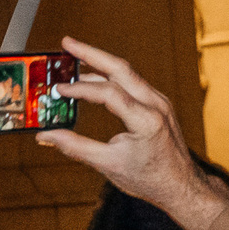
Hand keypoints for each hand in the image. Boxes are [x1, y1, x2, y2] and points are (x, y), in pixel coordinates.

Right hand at [38, 37, 228, 229]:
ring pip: (127, 72)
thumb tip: (47, 136)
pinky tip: (95, 78)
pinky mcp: (158, 104)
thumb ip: (75, 147)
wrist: (181, 186)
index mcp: (146, 120)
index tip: (59, 90)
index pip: (109, 93)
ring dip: (100, 63)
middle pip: (120, 68)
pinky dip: (112, 76)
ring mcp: (159, 101)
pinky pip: (133, 82)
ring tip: (75, 58)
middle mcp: (156, 105)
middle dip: (91, 53)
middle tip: (67, 43)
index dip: (81, 89)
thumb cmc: (150, 178)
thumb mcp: (108, 164)